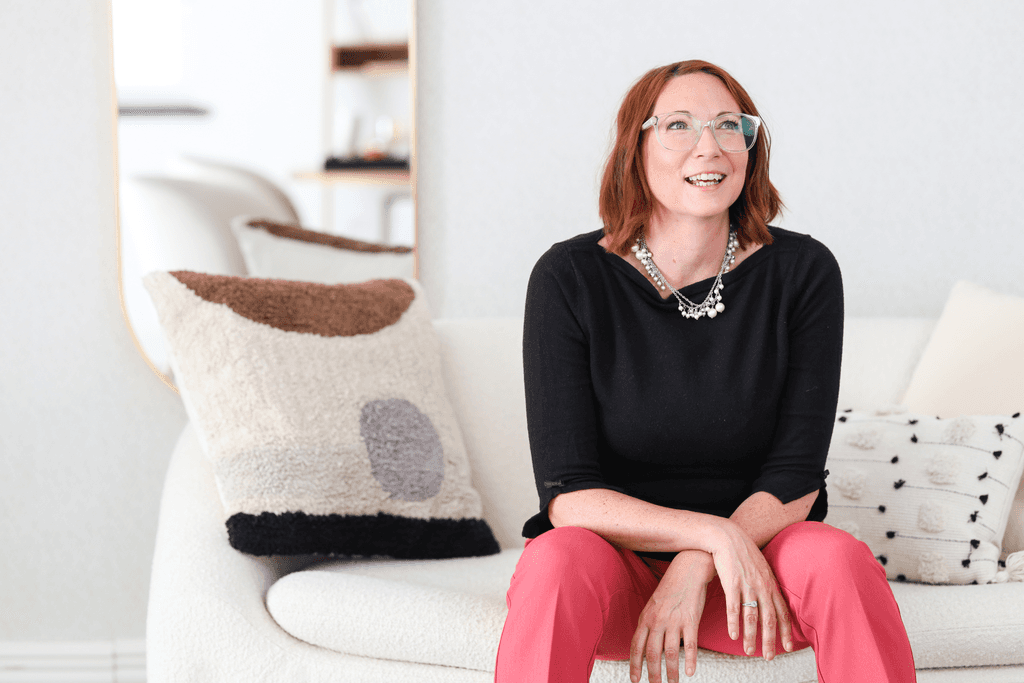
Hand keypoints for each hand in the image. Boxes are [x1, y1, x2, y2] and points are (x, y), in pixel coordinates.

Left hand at [629, 550, 714, 682]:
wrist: (687, 570)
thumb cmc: (670, 589)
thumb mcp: (653, 605)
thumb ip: (648, 624)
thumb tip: (644, 644)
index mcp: (646, 617)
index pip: (636, 646)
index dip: (634, 665)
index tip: (635, 680)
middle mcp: (657, 620)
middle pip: (652, 654)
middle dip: (652, 674)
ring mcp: (674, 621)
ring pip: (670, 653)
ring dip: (671, 672)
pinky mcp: (691, 620)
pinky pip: (690, 645)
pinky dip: (690, 661)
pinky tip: (690, 672)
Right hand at [708, 519, 793, 661]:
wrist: (727, 536)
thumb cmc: (743, 553)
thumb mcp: (761, 568)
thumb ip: (767, 584)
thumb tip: (772, 599)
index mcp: (771, 584)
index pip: (782, 612)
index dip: (786, 631)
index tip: (787, 647)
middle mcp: (762, 586)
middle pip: (769, 619)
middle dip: (770, 640)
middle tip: (769, 657)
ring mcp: (747, 585)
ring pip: (752, 617)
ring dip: (751, 636)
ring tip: (749, 651)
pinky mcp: (732, 582)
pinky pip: (734, 607)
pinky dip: (734, 623)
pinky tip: (734, 635)